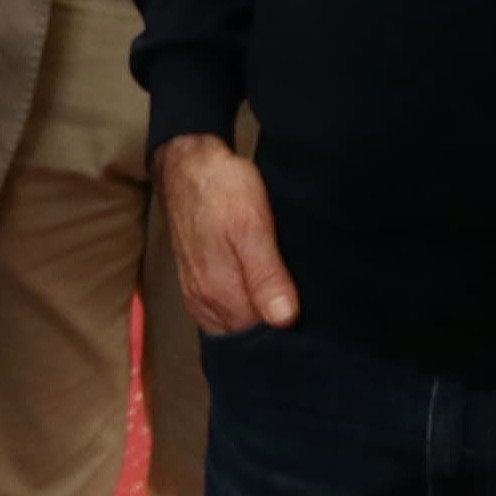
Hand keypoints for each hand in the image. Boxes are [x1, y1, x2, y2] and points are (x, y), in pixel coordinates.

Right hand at [159, 133, 298, 333]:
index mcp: (220, 292)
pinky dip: (241, 305)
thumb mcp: (253, 227)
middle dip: (273, 318)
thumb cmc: (222, 189)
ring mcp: (197, 292)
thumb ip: (266, 275)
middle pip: (248, 329)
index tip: (307, 302)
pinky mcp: (195, 282)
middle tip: (295, 289)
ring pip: (235, 321)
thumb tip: (284, 319)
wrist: (188, 164)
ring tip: (278, 286)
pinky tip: (255, 287)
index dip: (288, 319)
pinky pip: (222, 310)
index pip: (263, 331)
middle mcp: (205, 300)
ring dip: (257, 311)